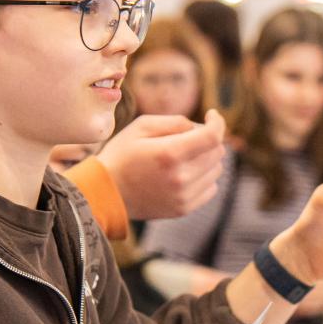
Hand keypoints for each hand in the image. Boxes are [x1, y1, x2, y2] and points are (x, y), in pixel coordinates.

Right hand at [98, 111, 226, 221]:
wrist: (105, 193)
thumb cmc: (122, 154)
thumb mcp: (141, 126)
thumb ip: (175, 121)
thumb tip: (200, 127)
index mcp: (169, 153)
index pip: (212, 136)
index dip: (217, 122)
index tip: (211, 115)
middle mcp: (180, 177)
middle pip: (217, 152)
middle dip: (208, 139)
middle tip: (187, 137)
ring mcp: (183, 196)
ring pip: (217, 169)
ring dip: (206, 158)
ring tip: (183, 157)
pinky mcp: (183, 208)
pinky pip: (211, 188)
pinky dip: (204, 177)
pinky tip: (184, 173)